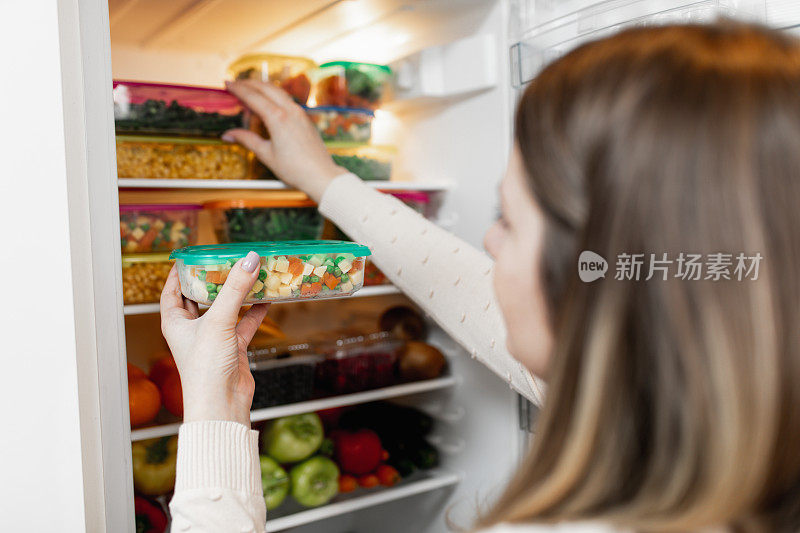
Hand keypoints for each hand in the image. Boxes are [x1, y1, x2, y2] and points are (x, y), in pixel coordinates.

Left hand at [160, 251, 268, 427]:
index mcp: (175, 322)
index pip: (172, 290)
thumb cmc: (206, 368)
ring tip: (250, 275)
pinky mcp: (232, 348)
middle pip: (201, 297)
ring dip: (237, 294)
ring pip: (225, 309)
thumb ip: (235, 289)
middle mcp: (192, 329)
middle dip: (213, 279)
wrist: (221, 404)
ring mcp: (213, 338)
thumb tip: (249, 260)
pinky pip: (244, 324)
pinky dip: (254, 312)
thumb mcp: (219, 321)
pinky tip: (266, 300)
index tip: (192, 256)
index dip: (180, 272)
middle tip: (226, 260)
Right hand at [223, 80, 343, 202]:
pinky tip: (268, 103)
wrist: (320, 175)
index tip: (226, 83)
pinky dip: (273, 96)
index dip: (238, 89)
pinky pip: (287, 100)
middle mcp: (290, 111)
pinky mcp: (305, 118)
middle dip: (248, 83)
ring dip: (262, 87)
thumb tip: (228, 135)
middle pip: (266, 88)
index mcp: (277, 118)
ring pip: (278, 91)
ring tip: (249, 90)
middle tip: (235, 84)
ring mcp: (300, 113)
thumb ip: (246, 140)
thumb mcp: (266, 155)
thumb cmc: (294, 169)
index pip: (253, 96)